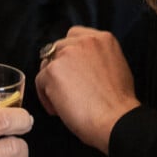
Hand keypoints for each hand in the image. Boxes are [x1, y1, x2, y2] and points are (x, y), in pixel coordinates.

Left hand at [36, 26, 139, 153]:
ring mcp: (66, 54)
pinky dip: (45, 97)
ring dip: (51, 82)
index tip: (70, 69)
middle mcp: (84, 42)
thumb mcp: (115, 67)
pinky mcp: (52, 71)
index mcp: (102, 39)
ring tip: (62, 101)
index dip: (69, 54)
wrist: (115, 120)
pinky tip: (58, 109)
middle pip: (57, 49)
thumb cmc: (117, 103)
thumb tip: (80, 65)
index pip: (74, 36)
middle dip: (59, 68)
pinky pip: (39, 82)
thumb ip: (96, 59)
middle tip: (65, 88)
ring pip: (47, 65)